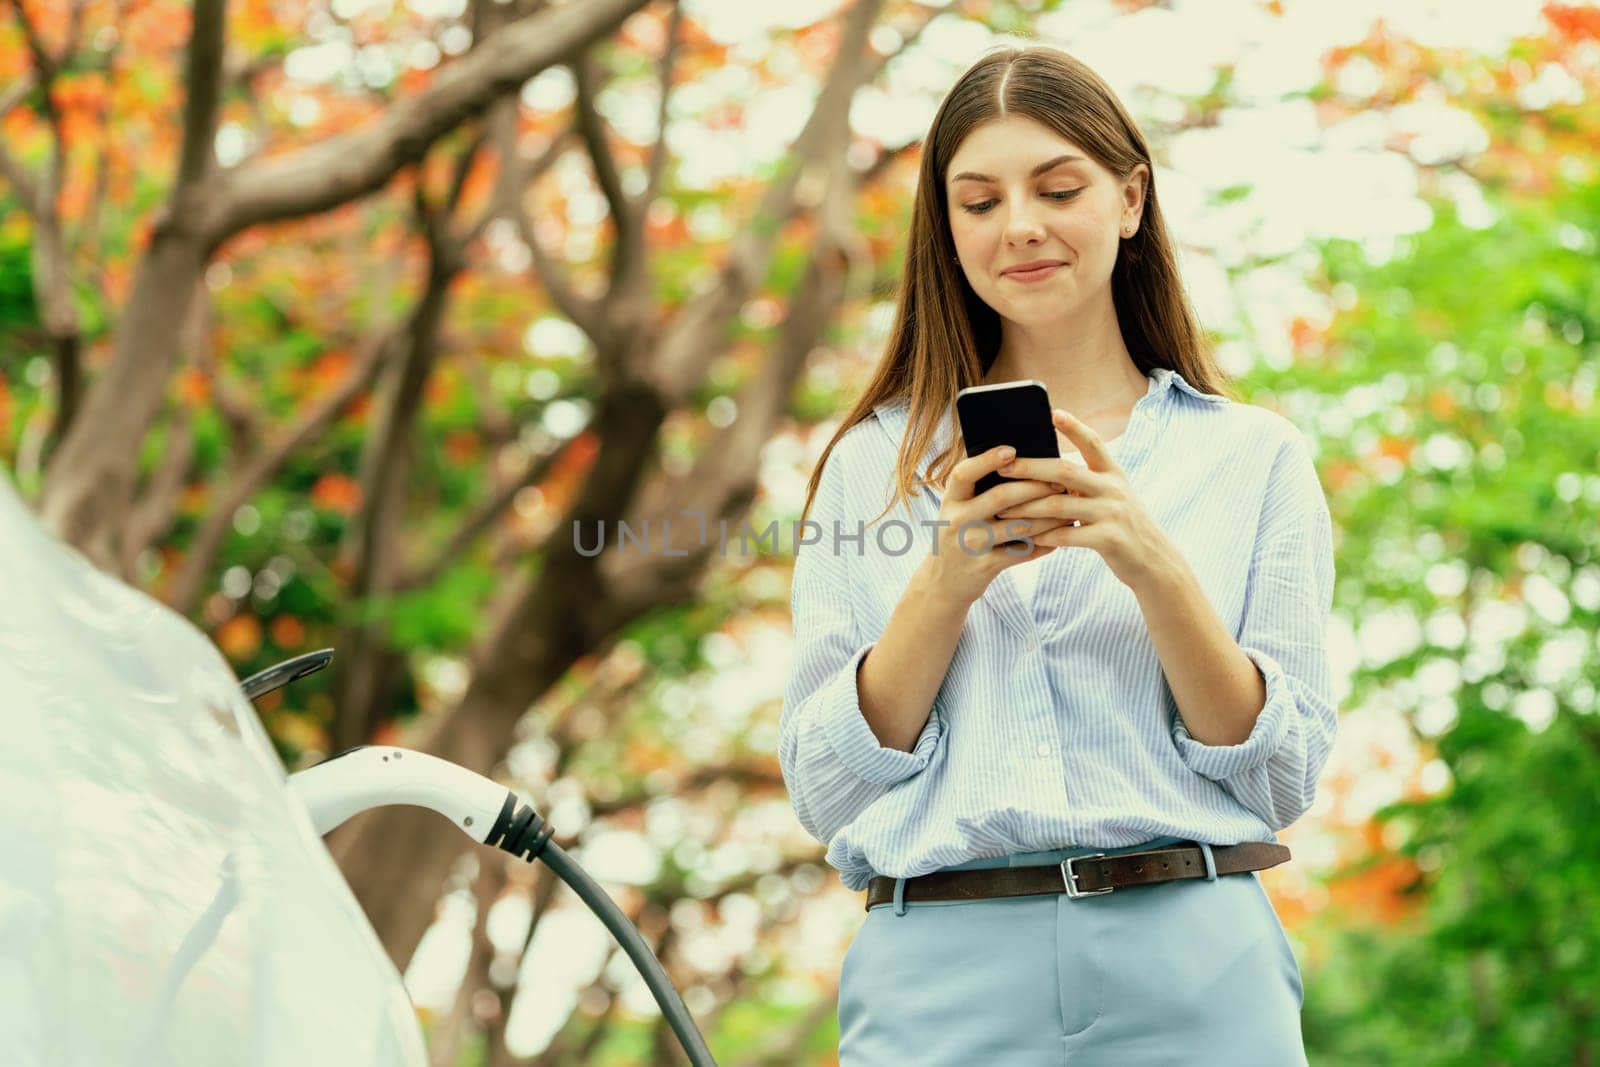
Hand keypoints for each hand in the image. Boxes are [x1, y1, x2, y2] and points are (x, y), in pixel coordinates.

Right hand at [915, 444, 1073, 608]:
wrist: (942, 582)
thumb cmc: (958, 533)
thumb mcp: (957, 508)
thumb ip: (977, 487)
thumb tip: (1017, 458)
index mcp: (950, 500)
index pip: (965, 473)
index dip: (987, 460)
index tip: (1012, 450)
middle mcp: (957, 521)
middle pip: (1001, 497)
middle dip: (1035, 487)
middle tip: (1060, 481)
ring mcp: (971, 545)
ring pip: (1019, 526)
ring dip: (1048, 516)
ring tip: (1068, 506)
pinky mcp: (986, 566)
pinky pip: (1023, 552)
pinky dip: (1044, 543)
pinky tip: (1060, 534)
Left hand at [989, 408, 1177, 591]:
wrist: (1155, 561)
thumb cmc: (1124, 526)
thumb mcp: (1113, 497)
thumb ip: (1088, 482)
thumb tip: (1049, 467)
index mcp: (1114, 474)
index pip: (1093, 443)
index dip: (1074, 427)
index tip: (1053, 412)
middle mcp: (1114, 489)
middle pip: (1066, 471)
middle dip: (1031, 468)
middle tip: (1003, 467)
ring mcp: (1113, 513)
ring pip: (1059, 505)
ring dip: (1027, 508)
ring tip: (1002, 512)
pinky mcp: (1110, 539)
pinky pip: (1067, 535)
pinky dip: (1044, 536)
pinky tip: (1025, 538)